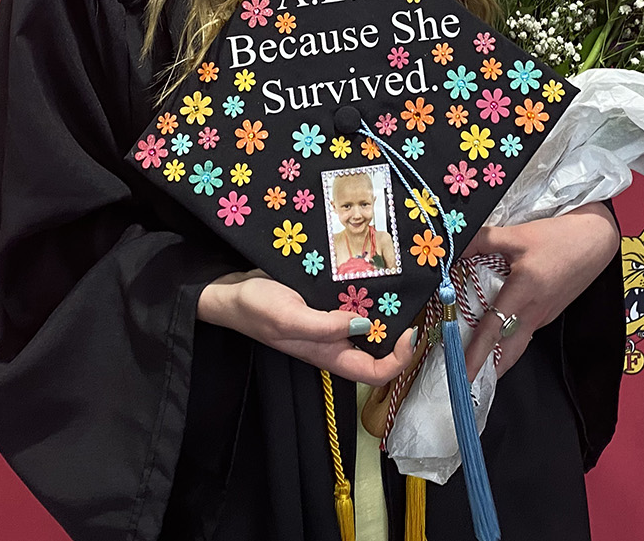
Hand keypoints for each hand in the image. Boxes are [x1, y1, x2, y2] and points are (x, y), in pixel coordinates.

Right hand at [197, 269, 417, 384]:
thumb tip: (364, 324)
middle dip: (401, 332)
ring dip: (386, 309)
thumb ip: (324, 326)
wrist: (230, 292)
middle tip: (414, 301)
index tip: (410, 332)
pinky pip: (355, 302)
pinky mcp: (325, 303)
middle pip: (379, 350)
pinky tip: (371, 270)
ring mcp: (330, 323)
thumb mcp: (288, 318)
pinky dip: (367, 291)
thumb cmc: (254, 308)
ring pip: (370, 324)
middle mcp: (334, 342)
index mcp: (328, 354)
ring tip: (398, 283)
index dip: (399, 360)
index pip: (375, 373)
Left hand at [462, 202, 618, 377]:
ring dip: (497, 359)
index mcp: (523, 290)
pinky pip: (525, 333)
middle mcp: (534, 310)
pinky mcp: (548, 313)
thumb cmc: (559, 237)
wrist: (595, 241)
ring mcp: (543, 315)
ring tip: (475, 367)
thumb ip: (482, 239)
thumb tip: (454, 247)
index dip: (475, 354)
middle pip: (509, 353)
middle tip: (465, 384)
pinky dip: (509, 341)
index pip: (493, 329)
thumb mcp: (517, 234)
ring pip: (517, 345)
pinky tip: (497, 336)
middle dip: (488, 372)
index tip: (461, 372)